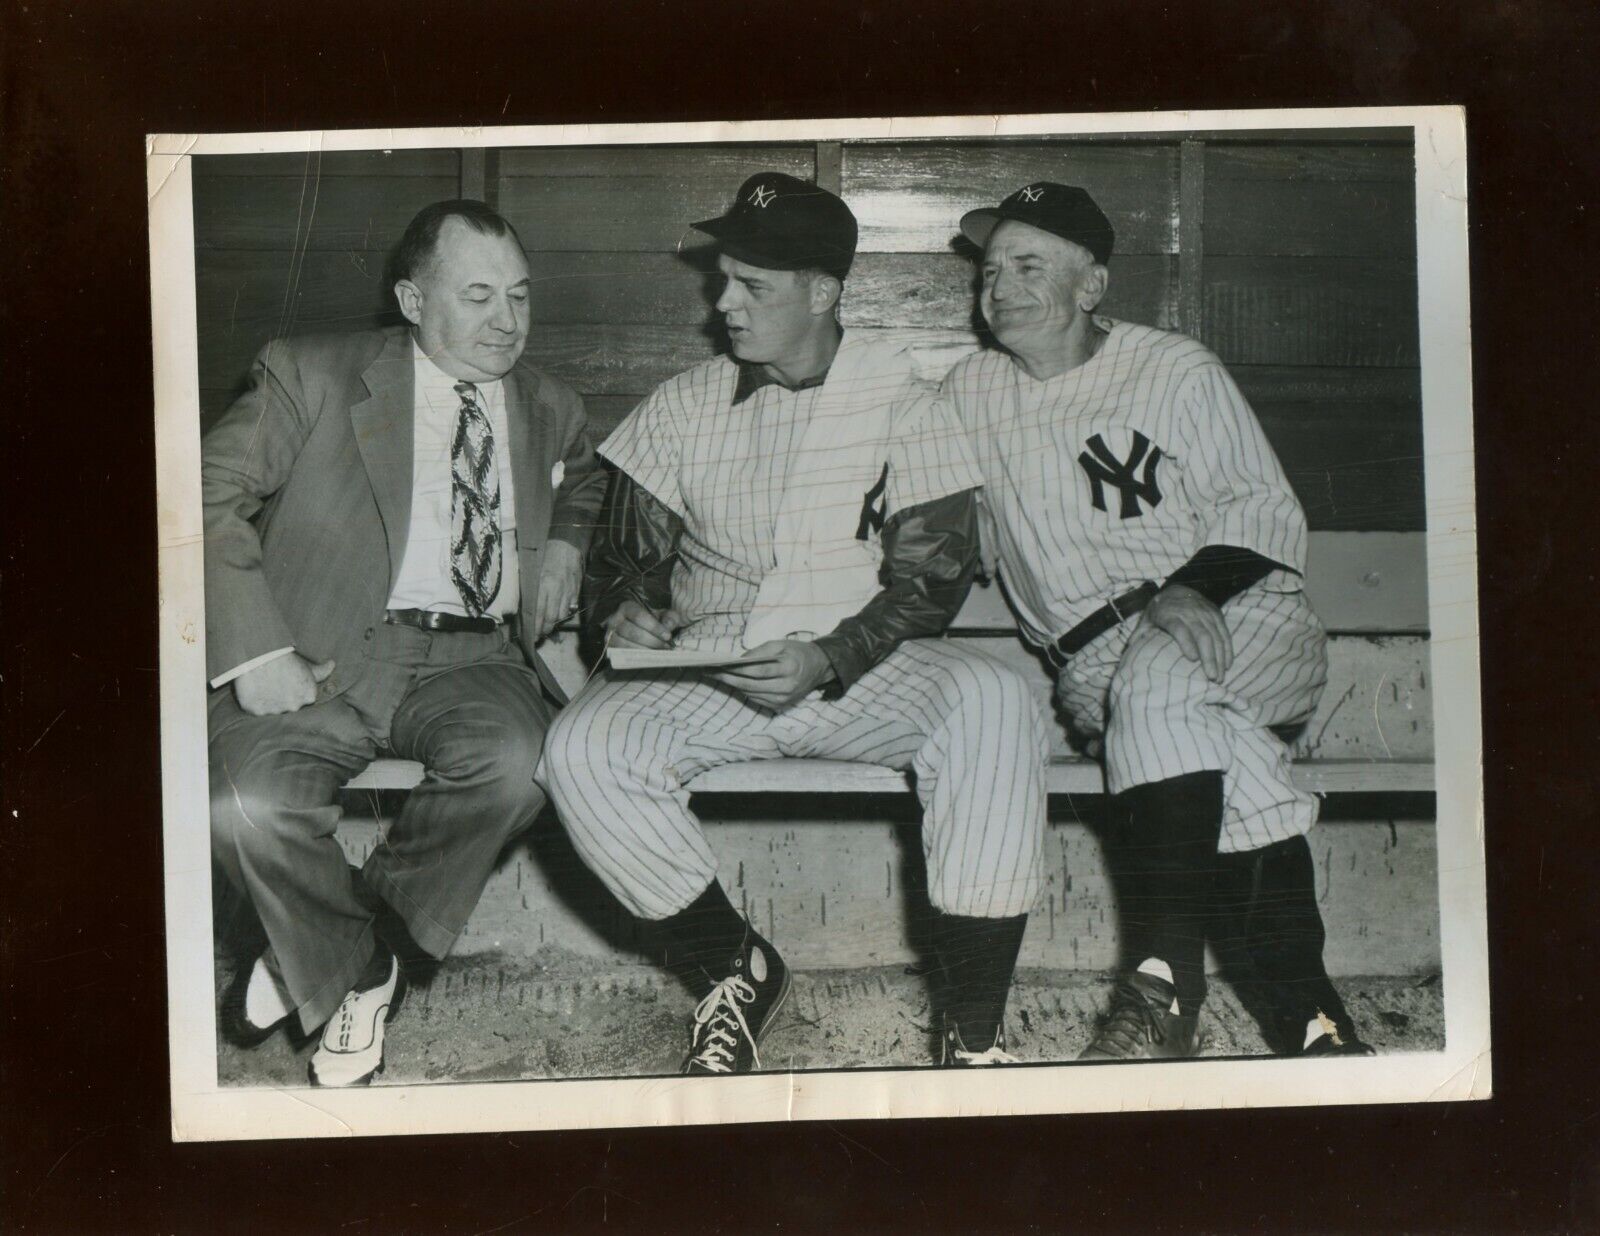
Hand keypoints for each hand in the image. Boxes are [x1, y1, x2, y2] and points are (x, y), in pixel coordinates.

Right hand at [233, 652, 334, 715]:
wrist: (261, 653)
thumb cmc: (286, 658)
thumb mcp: (307, 664)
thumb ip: (322, 670)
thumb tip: (332, 665)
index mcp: (309, 696)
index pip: (303, 698)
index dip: (294, 688)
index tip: (287, 679)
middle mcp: (294, 706)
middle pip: (288, 705)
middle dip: (283, 697)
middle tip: (274, 680)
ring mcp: (275, 710)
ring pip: (272, 708)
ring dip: (269, 700)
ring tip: (263, 683)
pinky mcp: (257, 710)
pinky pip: (256, 709)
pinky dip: (254, 702)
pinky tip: (254, 688)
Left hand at [532, 539, 583, 639]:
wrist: (566, 544)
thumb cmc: (544, 555)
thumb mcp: (531, 569)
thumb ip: (528, 588)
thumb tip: (522, 607)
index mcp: (542, 583)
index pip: (538, 612)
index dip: (535, 627)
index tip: (532, 635)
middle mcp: (556, 589)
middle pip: (551, 618)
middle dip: (545, 629)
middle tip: (539, 634)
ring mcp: (568, 590)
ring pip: (562, 615)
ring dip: (555, 623)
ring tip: (548, 626)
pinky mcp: (576, 590)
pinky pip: (571, 608)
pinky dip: (565, 614)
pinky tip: (559, 615)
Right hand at [604, 599, 686, 649]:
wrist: (632, 627)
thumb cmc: (649, 621)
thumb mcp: (661, 614)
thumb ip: (669, 617)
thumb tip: (668, 626)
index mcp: (627, 607)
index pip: (639, 616)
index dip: (654, 627)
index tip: (667, 636)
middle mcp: (615, 620)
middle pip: (633, 632)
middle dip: (652, 641)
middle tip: (666, 647)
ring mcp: (610, 634)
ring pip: (626, 645)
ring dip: (645, 651)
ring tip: (659, 653)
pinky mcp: (610, 647)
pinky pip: (622, 654)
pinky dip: (636, 657)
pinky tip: (648, 657)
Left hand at [708, 640, 834, 712]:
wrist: (818, 668)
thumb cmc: (797, 652)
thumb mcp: (781, 644)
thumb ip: (760, 651)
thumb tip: (738, 660)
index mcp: (790, 668)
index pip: (759, 671)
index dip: (738, 670)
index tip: (720, 666)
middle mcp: (787, 686)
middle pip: (752, 685)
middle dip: (730, 679)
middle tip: (712, 673)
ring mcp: (784, 699)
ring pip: (752, 694)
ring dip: (734, 686)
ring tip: (718, 677)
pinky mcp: (780, 706)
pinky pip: (756, 699)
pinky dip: (744, 691)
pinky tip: (734, 683)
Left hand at [1142, 584, 1232, 682]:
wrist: (1175, 590)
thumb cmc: (1158, 613)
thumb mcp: (1145, 622)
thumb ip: (1140, 636)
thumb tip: (1132, 651)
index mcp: (1168, 613)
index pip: (1179, 627)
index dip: (1186, 642)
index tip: (1192, 659)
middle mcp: (1188, 611)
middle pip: (1201, 634)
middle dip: (1208, 656)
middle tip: (1212, 677)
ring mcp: (1204, 611)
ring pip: (1215, 635)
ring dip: (1220, 657)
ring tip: (1220, 677)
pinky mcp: (1216, 613)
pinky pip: (1224, 632)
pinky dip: (1227, 649)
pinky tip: (1227, 664)